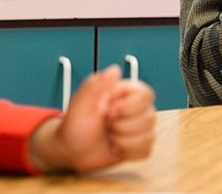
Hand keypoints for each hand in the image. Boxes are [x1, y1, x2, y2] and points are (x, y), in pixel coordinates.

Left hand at [28, 64, 155, 172]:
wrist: (71, 149)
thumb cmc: (75, 125)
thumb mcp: (81, 103)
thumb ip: (98, 85)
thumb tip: (115, 70)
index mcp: (126, 93)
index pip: (146, 95)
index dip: (129, 107)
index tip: (110, 110)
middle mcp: (137, 109)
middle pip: (149, 117)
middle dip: (122, 126)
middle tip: (106, 124)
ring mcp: (140, 127)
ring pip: (148, 136)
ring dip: (123, 140)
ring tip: (110, 135)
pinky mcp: (139, 144)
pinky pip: (146, 150)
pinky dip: (128, 152)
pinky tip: (116, 147)